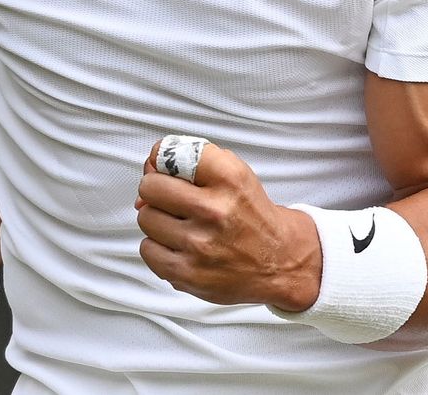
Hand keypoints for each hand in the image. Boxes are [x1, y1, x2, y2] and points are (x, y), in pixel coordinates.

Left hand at [135, 140, 321, 310]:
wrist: (280, 262)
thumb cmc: (249, 215)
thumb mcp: (234, 173)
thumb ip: (190, 160)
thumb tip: (148, 171)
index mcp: (229, 178)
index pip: (169, 154)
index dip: (163, 161)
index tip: (169, 171)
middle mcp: (215, 210)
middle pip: (150, 187)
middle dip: (156, 192)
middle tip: (173, 201)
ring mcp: (200, 244)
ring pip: (146, 218)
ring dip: (159, 221)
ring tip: (182, 226)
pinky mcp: (189, 274)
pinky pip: (147, 250)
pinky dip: (159, 248)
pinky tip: (180, 247)